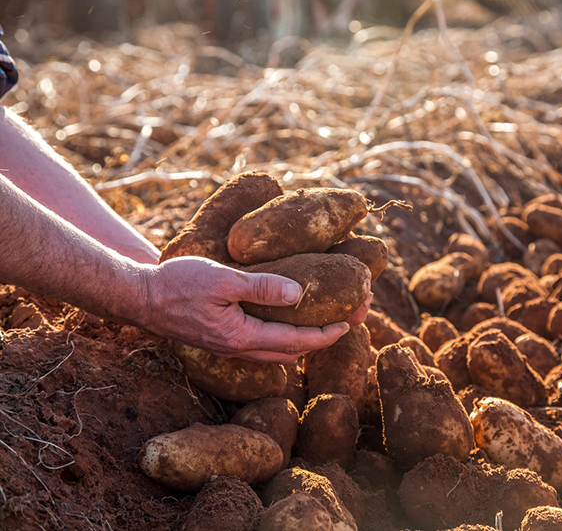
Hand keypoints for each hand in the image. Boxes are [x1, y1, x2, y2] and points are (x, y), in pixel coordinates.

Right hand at [139, 256, 370, 362]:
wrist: (139, 298)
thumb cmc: (177, 284)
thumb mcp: (222, 280)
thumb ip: (260, 287)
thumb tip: (298, 293)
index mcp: (242, 337)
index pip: (296, 341)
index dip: (327, 334)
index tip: (350, 324)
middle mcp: (239, 350)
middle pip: (292, 351)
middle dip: (323, 338)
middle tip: (349, 322)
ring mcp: (229, 348)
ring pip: (277, 351)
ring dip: (304, 340)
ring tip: (325, 323)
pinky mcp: (221, 340)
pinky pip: (262, 346)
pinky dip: (283, 337)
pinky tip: (288, 323)